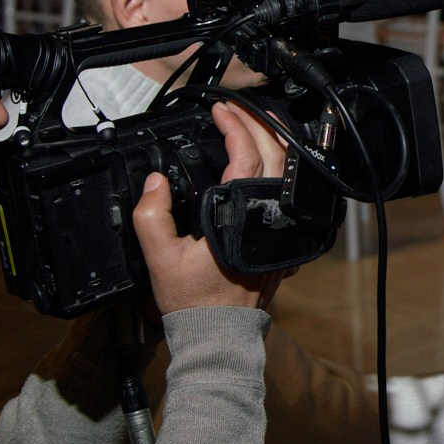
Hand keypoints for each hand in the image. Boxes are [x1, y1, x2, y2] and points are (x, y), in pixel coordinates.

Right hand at [129, 101, 285, 312]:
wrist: (218, 333)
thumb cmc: (193, 300)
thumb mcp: (159, 258)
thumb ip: (152, 216)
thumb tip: (155, 183)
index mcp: (238, 216)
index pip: (245, 155)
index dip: (234, 126)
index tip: (220, 110)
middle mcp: (267, 219)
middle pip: (274, 155)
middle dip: (257, 124)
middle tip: (238, 109)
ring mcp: (281, 230)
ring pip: (289, 173)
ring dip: (276, 143)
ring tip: (259, 123)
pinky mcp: (284, 241)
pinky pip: (291, 196)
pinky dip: (283, 172)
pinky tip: (273, 164)